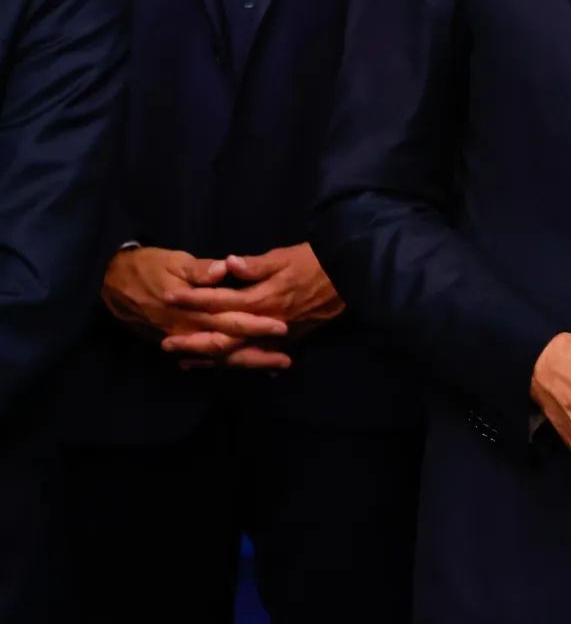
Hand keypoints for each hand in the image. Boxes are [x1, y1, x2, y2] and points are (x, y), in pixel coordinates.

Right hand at [102, 247, 289, 368]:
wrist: (109, 282)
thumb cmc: (147, 266)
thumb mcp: (174, 261)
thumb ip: (200, 269)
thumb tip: (224, 269)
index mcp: (192, 308)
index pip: (230, 319)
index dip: (256, 325)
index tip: (282, 328)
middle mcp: (187, 328)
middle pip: (227, 345)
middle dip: (257, 353)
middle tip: (285, 361)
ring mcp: (180, 337)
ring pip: (216, 356)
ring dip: (244, 362)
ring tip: (272, 368)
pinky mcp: (174, 338)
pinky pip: (199, 356)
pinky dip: (219, 364)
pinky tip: (238, 367)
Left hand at [160, 243, 344, 369]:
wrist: (352, 277)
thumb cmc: (317, 261)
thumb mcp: (286, 256)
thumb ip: (255, 265)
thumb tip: (227, 263)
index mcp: (262, 298)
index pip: (219, 300)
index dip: (192, 299)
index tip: (169, 297)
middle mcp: (265, 322)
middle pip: (222, 337)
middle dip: (192, 340)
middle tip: (166, 343)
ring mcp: (277, 336)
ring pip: (237, 353)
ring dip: (210, 358)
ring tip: (185, 361)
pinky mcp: (288, 341)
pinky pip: (257, 357)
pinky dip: (237, 363)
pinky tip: (222, 366)